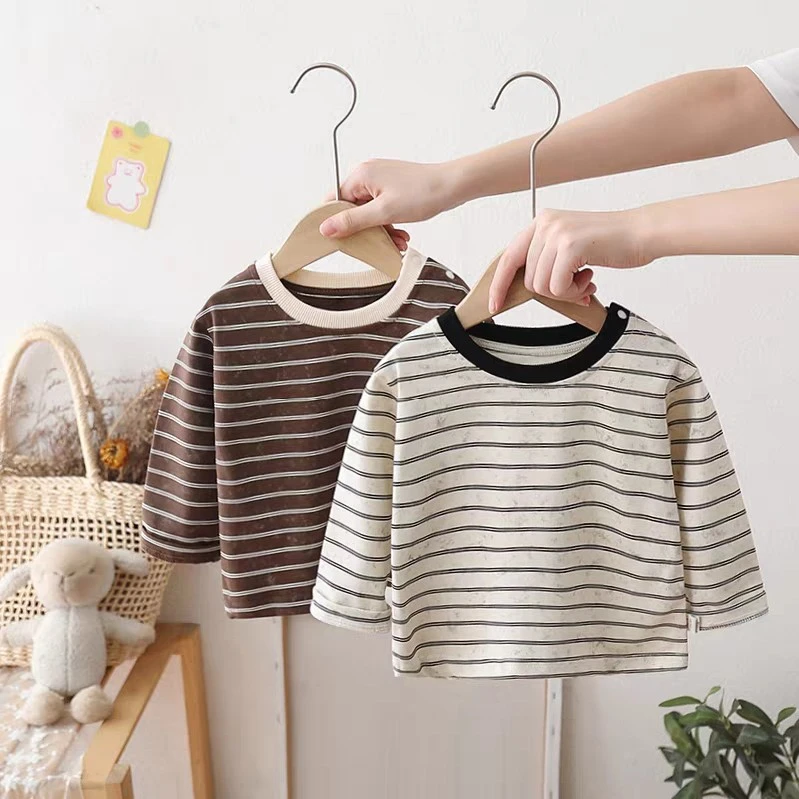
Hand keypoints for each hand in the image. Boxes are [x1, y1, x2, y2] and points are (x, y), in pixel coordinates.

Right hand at [319, 160, 456, 248]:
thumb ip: (353, 221)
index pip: (335, 201)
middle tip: (380, 244)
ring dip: (381, 230)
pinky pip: (382, 209)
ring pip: (370, 212)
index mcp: (361, 175)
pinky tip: (402, 235)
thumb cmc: (422, 193)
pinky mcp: (393, 188)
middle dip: (367, 230)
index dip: (337, 222)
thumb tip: (325, 228)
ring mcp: (381, 181)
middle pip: (353, 208)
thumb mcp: (384, 212)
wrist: (452, 186)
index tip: (344, 239)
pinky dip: (390, 223)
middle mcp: (368, 174)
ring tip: (397, 242)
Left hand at [489, 208, 651, 313]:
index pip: (508, 257)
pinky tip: (590, 278)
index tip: (494, 305)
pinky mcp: (570, 246)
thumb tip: (529, 288)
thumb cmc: (611, 243)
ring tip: (585, 279)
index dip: (499, 284)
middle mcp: (545, 223)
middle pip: (529, 279)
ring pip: (542, 286)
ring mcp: (556, 233)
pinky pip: (558, 288)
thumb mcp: (570, 247)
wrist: (642, 233)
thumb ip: (547, 261)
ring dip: (566, 292)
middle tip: (577, 286)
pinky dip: (574, 292)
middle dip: (553, 291)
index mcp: (542, 222)